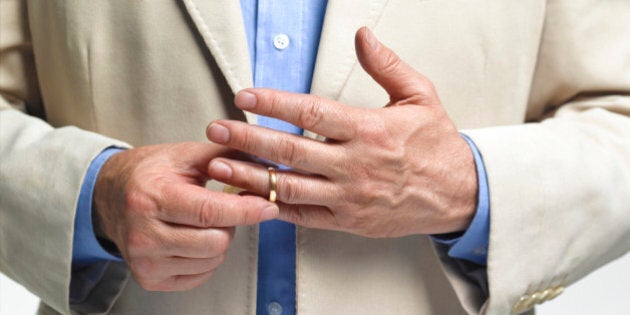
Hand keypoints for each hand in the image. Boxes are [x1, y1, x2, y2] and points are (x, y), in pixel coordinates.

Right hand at [93, 142, 277, 290]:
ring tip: (203, 221)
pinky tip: (194, 238)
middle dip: (231, 224)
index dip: (245, 210)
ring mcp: (145, 261)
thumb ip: (223, 157)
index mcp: (151, 198)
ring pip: (212, 260)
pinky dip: (208, 258)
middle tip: (223, 208)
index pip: (209, 212)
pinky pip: (201, 275)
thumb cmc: (149, 174)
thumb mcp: (183, 155)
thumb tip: (262, 164)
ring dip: (220, 241)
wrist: (108, 197)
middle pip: (215, 242)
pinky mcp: (149, 279)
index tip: (268, 206)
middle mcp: (143, 234)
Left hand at [206, 28, 476, 237]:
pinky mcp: (349, 220)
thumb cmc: (437, 145)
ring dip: (251, 176)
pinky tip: (253, 197)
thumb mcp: (421, 95)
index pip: (311, 113)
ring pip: (290, 186)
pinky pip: (305, 215)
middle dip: (248, 139)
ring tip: (219, 165)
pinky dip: (276, 207)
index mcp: (370, 129)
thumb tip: (363, 36)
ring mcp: (350, 196)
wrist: (460, 194)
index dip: (273, 103)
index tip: (245, 96)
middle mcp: (355, 164)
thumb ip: (387, 65)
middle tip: (217, 130)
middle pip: (290, 150)